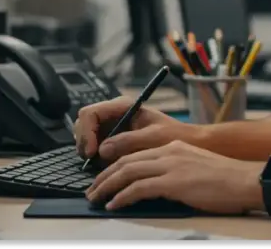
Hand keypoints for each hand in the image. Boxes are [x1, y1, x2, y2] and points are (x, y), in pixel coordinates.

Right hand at [74, 97, 199, 162]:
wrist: (186, 143)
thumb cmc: (174, 135)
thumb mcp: (153, 137)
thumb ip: (128, 141)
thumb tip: (102, 150)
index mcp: (123, 106)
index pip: (90, 113)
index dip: (86, 132)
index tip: (92, 151)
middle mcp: (114, 114)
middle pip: (84, 123)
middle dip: (84, 141)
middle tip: (90, 160)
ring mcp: (112, 126)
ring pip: (86, 135)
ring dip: (87, 149)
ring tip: (98, 163)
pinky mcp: (113, 139)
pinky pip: (95, 145)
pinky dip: (94, 155)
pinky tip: (104, 164)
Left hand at [86, 140, 262, 214]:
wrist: (245, 180)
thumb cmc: (226, 179)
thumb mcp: (195, 167)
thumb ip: (174, 171)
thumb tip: (156, 186)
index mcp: (174, 146)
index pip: (135, 154)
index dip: (114, 167)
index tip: (103, 179)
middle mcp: (169, 151)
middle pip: (126, 162)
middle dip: (104, 177)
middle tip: (92, 191)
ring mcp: (171, 165)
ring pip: (128, 172)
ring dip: (107, 187)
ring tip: (96, 199)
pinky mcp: (174, 182)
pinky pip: (139, 188)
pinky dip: (122, 196)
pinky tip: (114, 205)